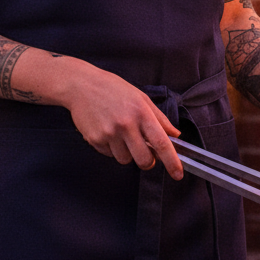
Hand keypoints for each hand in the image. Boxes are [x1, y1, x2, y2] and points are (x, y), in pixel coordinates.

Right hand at [66, 65, 182, 179]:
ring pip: (126, 160)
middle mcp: (126, 124)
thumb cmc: (114, 89)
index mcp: (141, 112)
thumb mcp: (141, 98)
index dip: (172, 161)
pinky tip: (108, 132)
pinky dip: (112, 149)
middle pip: (144, 159)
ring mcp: (109, 133)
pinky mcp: (95, 139)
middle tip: (146, 152)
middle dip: (148, 161)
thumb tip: (175, 135)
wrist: (82, 85)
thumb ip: (160, 118)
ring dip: (127, 153)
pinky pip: (109, 155)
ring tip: (121, 134)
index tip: (178, 174)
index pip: (161, 143)